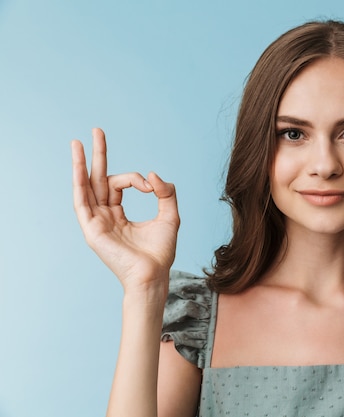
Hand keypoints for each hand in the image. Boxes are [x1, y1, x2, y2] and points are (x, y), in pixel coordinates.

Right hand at [71, 128, 179, 297]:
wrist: (154, 274)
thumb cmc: (161, 252)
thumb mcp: (170, 216)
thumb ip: (166, 193)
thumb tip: (153, 174)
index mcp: (119, 215)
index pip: (120, 185)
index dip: (136, 179)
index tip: (151, 186)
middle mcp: (104, 217)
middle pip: (97, 180)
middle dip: (98, 155)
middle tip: (97, 131)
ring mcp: (96, 223)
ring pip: (85, 187)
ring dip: (81, 164)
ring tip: (78, 142)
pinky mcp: (91, 230)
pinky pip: (81, 202)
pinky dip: (79, 183)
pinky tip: (78, 166)